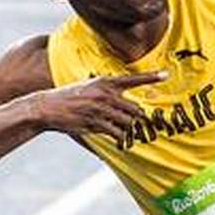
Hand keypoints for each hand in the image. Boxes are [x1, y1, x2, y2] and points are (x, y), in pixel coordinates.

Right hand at [28, 71, 164, 142]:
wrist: (48, 107)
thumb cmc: (69, 97)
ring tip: (125, 132)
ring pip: (127, 123)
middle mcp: (105, 94)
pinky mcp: (95, 123)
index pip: (132, 79)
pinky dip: (120, 138)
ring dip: (128, 130)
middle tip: (141, 124)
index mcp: (105, 82)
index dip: (151, 77)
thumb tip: (123, 104)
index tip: (166, 75)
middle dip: (137, 119)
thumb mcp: (88, 87)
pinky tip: (118, 140)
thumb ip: (107, 92)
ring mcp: (100, 109)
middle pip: (134, 109)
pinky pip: (117, 133)